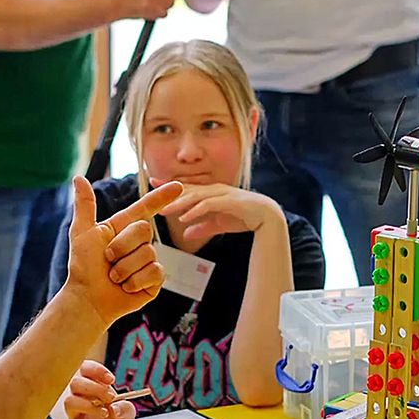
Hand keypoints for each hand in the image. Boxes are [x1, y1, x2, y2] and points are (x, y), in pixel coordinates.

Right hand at [63, 360, 136, 418]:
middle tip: (110, 397)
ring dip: (90, 406)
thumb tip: (115, 407)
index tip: (110, 379)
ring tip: (106, 413)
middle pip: (75, 383)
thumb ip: (126, 407)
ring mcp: (74, 416)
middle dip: (94, 388)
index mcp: (91, 387)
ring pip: (70, 402)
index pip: (84, 369)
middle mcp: (79, 398)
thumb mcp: (128, 413)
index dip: (95, 370)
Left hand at [64, 176, 181, 326]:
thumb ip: (85, 206)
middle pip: (144, 230)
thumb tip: (79, 178)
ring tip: (114, 277)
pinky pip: (155, 272)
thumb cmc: (83, 267)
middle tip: (108, 260)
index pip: (146, 208)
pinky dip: (136, 281)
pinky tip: (127, 287)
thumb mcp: (82, 233)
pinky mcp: (155, 280)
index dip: (162, 197)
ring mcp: (148, 261)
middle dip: (121, 247)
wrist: (88, 299)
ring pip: (147, 254)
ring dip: (125, 268)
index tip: (179, 186)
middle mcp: (139, 243)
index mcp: (124, 228)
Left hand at [151, 179, 282, 243]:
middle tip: (150, 194)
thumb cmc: (244, 217)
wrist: (268, 217)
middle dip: (169, 190)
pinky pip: (209, 204)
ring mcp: (223, 193)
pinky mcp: (230, 201)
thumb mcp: (218, 224)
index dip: (169, 186)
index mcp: (211, 192)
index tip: (152, 184)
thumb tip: (186, 234)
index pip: (187, 187)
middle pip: (188, 189)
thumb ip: (202, 227)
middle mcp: (215, 189)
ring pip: (196, 195)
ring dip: (178, 202)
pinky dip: (195, 210)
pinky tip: (184, 217)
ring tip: (164, 210)